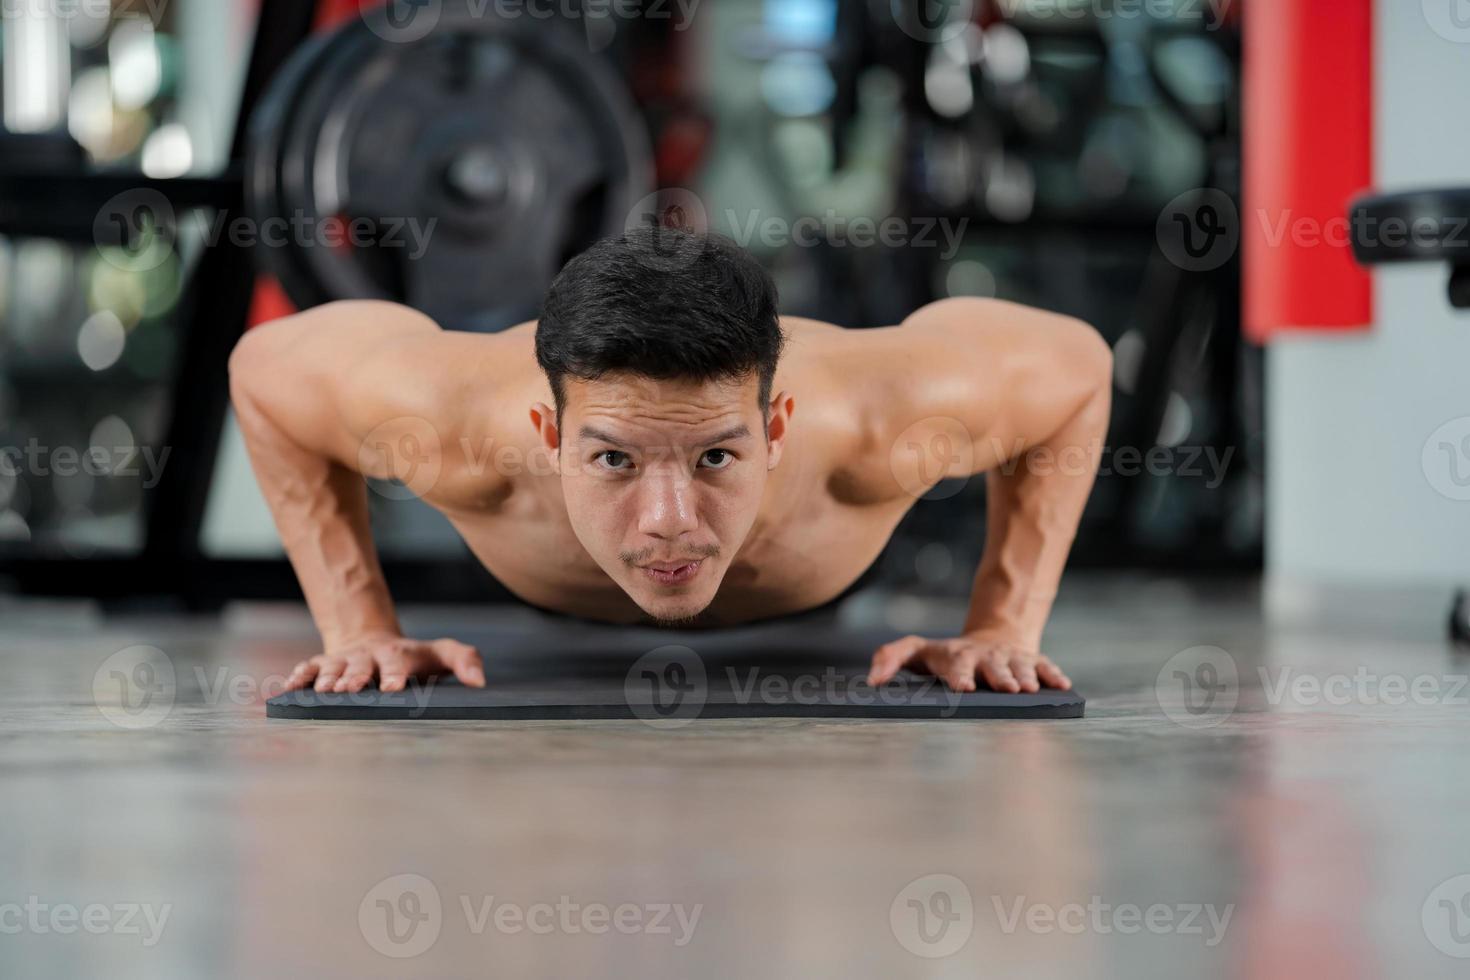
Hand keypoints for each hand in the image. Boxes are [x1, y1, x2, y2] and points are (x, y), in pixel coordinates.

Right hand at [284, 633, 484, 693]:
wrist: (374, 641)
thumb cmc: (414, 658)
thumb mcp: (441, 655)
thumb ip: (465, 660)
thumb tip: (480, 681)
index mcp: (398, 654)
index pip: (398, 663)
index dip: (394, 674)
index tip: (392, 688)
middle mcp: (369, 656)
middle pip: (361, 664)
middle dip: (354, 676)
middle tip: (347, 689)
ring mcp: (344, 659)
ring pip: (333, 666)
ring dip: (325, 678)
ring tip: (322, 691)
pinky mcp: (323, 664)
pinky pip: (308, 668)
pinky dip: (297, 677)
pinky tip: (286, 689)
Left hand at [866, 632, 1070, 692]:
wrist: (990, 638)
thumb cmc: (947, 654)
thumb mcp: (917, 652)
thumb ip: (890, 657)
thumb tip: (871, 679)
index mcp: (957, 656)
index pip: (957, 665)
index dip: (960, 676)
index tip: (964, 689)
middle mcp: (985, 656)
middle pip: (992, 666)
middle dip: (1000, 677)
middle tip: (1008, 690)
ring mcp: (1010, 658)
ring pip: (1020, 666)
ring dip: (1026, 677)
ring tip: (1031, 690)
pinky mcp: (1032, 660)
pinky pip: (1045, 665)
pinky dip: (1053, 674)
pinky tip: (1062, 685)